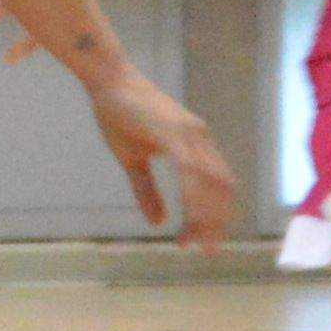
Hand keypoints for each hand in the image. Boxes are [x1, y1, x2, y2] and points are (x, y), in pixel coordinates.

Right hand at [88, 68, 237, 245]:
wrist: (108, 81)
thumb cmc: (120, 116)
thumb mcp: (133, 162)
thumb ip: (147, 191)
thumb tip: (158, 222)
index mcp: (195, 145)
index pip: (217, 187)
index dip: (214, 216)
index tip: (200, 241)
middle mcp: (200, 138)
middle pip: (222, 187)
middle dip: (216, 221)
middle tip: (203, 249)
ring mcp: (189, 133)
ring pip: (210, 181)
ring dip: (205, 213)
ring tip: (193, 238)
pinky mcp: (172, 131)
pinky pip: (189, 169)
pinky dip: (192, 195)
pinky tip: (187, 215)